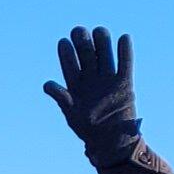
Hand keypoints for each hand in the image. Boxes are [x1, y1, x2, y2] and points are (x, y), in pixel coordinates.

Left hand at [44, 27, 141, 164]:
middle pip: (87, 55)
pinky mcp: (125, 83)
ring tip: (99, 31)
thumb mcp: (71, 114)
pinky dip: (125, 51)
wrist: (111, 142)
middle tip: (79, 31)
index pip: (69, 64)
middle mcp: (91, 79)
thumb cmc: (88, 130)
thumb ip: (61, 98)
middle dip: (83, 42)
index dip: (66, 53)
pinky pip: (126, 64)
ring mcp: (108, 80)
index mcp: (76, 85)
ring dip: (102, 43)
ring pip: (104, 56)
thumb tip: (47, 84)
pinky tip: (124, 37)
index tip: (63, 42)